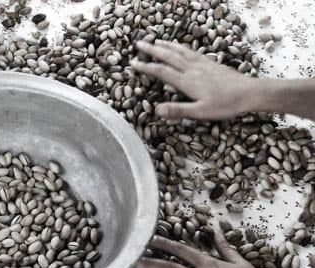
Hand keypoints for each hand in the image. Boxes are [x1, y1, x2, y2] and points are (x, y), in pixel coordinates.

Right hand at [131, 40, 254, 119]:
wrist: (249, 92)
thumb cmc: (225, 105)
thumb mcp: (200, 112)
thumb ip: (178, 110)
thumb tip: (157, 110)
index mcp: (187, 81)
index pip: (161, 72)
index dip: (146, 67)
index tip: (133, 63)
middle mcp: (192, 69)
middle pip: (168, 56)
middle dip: (152, 50)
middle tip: (139, 43)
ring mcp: (202, 64)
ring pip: (180, 51)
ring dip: (166, 46)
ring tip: (156, 41)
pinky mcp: (211, 63)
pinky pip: (192, 52)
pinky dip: (182, 47)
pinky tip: (180, 48)